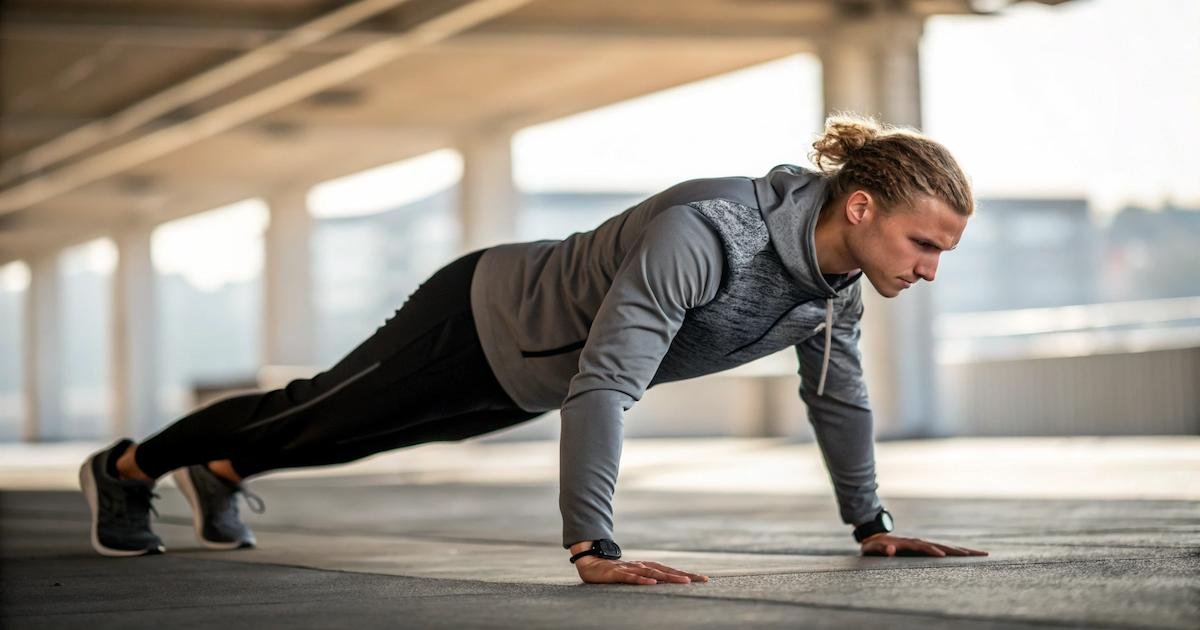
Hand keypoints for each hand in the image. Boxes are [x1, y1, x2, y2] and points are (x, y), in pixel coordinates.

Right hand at [574, 555, 709, 584]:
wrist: (590, 563)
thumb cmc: (614, 572)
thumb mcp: (633, 575)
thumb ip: (647, 578)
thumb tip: (664, 584)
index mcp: (647, 566)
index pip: (670, 570)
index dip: (686, 574)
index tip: (704, 579)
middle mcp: (642, 566)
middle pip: (666, 570)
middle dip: (684, 575)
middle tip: (701, 579)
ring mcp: (630, 569)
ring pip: (652, 573)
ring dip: (669, 577)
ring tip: (684, 581)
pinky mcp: (618, 574)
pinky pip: (632, 577)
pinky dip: (642, 580)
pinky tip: (652, 583)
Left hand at [860, 533, 987, 556]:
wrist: (876, 537)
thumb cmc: (874, 546)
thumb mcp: (873, 548)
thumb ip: (881, 549)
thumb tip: (890, 550)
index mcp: (909, 543)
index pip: (924, 547)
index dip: (932, 551)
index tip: (942, 555)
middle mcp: (920, 542)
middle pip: (943, 545)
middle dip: (958, 550)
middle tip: (977, 553)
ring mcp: (925, 544)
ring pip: (947, 547)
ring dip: (963, 550)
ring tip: (980, 554)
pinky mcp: (926, 548)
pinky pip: (944, 549)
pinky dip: (957, 551)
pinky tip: (968, 555)